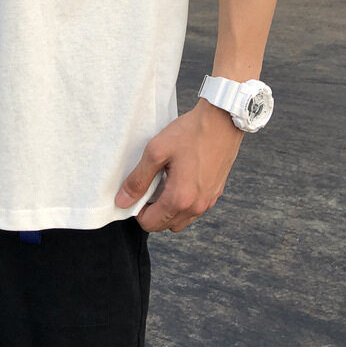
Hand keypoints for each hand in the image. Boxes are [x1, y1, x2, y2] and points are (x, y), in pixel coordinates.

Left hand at [115, 98, 243, 232]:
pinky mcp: (215, 192)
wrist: (222, 121)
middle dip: (152, 211)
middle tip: (148, 185)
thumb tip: (122, 201)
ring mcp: (208, 201)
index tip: (136, 190)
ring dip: (167, 209)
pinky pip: (194, 209)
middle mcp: (196, 207)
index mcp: (180, 199)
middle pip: (165, 225)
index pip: (150, 223)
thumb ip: (138, 179)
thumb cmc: (190, 133)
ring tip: (162, 181)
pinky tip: (178, 178)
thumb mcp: (156, 152)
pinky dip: (182, 202)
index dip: (137, 209)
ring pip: (180, 219)